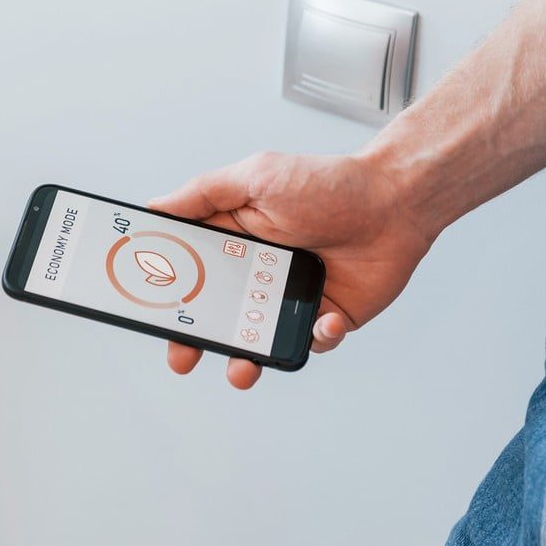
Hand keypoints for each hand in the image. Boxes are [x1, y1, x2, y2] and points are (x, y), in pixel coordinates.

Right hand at [149, 151, 434, 389]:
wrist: (394, 201)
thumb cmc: (327, 184)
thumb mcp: (256, 177)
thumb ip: (203, 194)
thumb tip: (154, 206)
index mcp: (236, 242)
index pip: (191, 274)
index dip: (170, 296)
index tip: (151, 312)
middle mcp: (260, 274)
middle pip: (217, 317)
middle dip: (197, 342)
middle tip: (183, 357)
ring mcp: (293, 300)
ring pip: (260, 342)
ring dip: (247, 360)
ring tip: (242, 368)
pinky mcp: (328, 318)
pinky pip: (313, 343)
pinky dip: (316, 340)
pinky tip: (323, 322)